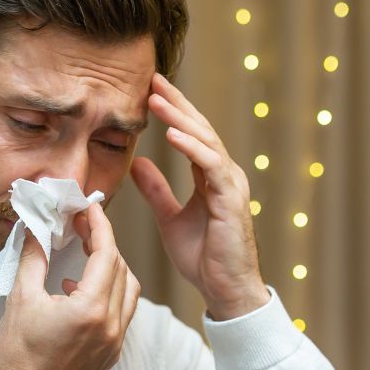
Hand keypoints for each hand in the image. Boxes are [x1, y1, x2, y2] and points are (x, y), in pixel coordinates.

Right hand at [0, 203, 140, 369]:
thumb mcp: (20, 298)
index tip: (89, 210)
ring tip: (84, 258)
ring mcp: (114, 344)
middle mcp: (111, 327)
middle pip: (122, 270)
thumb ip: (34, 256)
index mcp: (91, 311)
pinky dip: (108, 295)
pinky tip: (79, 292)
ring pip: (129, 292)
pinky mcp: (110, 356)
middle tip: (82, 229)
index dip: (100, 226)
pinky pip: (122, 315)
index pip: (108, 254)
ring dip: (111, 269)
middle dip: (104, 244)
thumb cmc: (15, 356)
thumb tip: (36, 227)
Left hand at [127, 71, 269, 320]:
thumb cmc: (203, 257)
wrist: (225, 289)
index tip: (149, 91)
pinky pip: (212, 166)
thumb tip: (138, 163)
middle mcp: (224, 175)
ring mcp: (231, 185)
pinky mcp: (231, 200)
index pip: (191, 134)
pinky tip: (173, 134)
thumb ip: (156, 190)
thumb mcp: (170, 218)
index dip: (172, 111)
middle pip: (200, 129)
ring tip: (157, 99)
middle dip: (176, 103)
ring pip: (206, 141)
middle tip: (152, 80)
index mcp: (210, 177)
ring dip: (181, 118)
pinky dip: (193, 148)